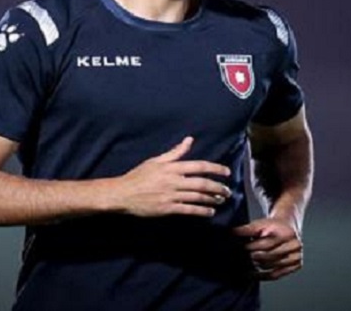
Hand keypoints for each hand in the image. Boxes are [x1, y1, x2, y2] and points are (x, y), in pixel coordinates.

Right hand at [113, 137, 231, 217]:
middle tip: (227, 190)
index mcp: (171, 167)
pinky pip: (188, 210)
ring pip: (197, 197)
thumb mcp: (156, 160)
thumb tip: (189, 140)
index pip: (198, 166)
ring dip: (212, 199)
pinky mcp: (167, 208)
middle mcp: (173, 181)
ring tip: (221, 200)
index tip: (226, 172)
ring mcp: (171, 196)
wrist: (122, 193)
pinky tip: (209, 212)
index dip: (215, 168)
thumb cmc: (139, 176)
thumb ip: (175, 152)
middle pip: (202, 183)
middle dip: (217, 187)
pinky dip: (201, 211)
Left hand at [233, 217, 302, 279]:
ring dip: (256, 266)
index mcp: (286, 233)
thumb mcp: (260, 224)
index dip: (251, 247)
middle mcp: (295, 245)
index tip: (239, 248)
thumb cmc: (272, 226)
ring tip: (245, 263)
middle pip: (268, 256)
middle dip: (252, 257)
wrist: (289, 226)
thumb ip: (246, 229)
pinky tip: (252, 274)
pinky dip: (262, 276)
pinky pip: (276, 274)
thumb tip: (231, 233)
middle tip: (240, 257)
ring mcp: (297, 256)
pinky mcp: (296, 265)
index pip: (265, 244)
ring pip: (271, 266)